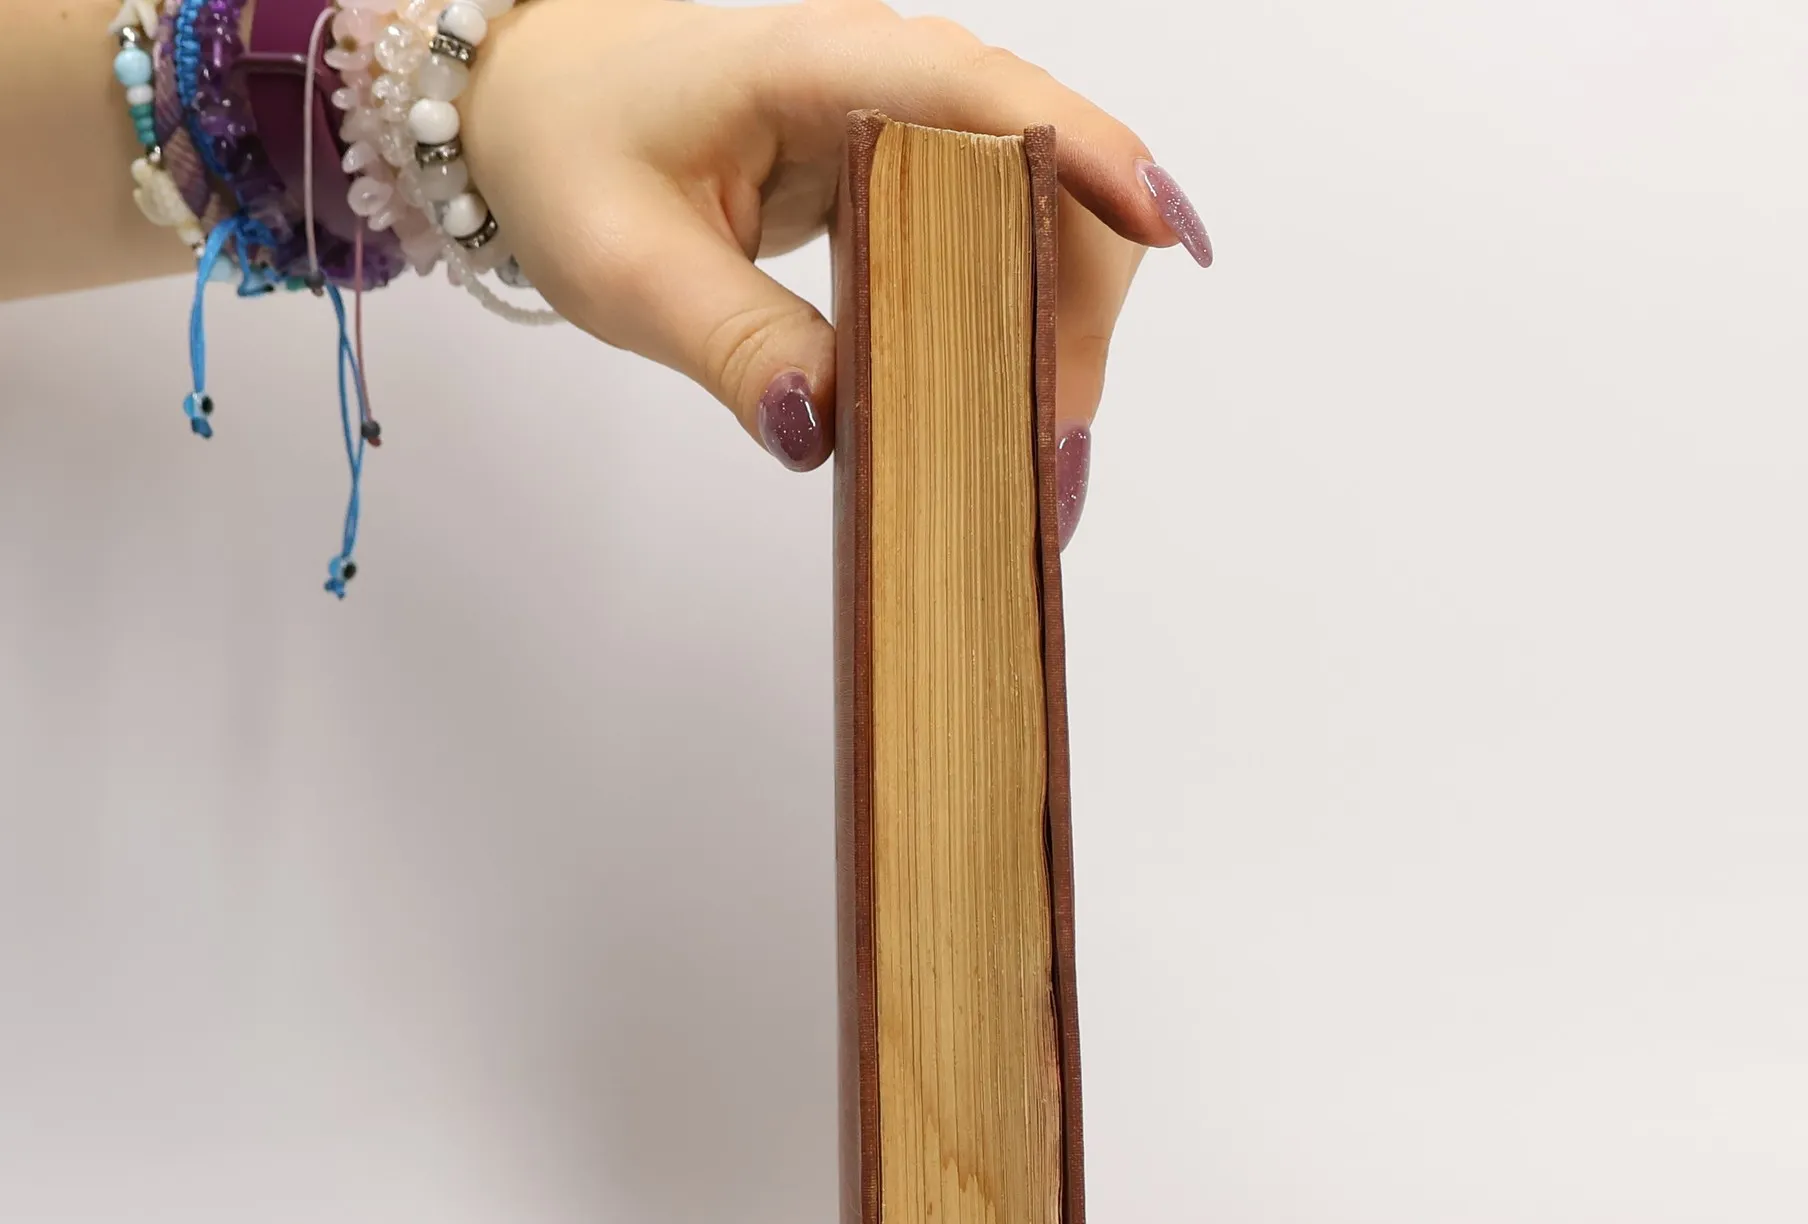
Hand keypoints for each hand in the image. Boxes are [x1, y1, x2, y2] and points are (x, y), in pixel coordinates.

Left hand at [461, 0, 1211, 531]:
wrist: (528, 109)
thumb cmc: (567, 153)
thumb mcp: (627, 267)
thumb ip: (735, 345)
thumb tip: (833, 430)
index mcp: (816, 65)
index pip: (984, 95)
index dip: (1088, 159)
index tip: (1166, 232)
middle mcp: (882, 74)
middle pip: (1045, 170)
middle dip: (1073, 311)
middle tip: (1051, 459)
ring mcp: (900, 119)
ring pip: (1035, 209)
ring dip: (1054, 331)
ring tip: (1036, 462)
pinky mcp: (900, 170)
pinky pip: (994, 234)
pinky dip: (1014, 322)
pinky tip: (1011, 405)